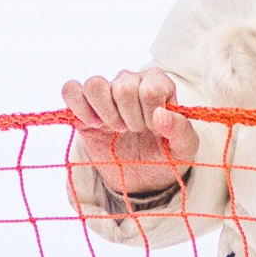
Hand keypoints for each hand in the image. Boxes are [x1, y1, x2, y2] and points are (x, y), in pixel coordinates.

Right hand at [62, 69, 200, 198]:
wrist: (143, 176)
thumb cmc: (165, 155)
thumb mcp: (184, 148)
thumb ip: (181, 130)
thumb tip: (161, 115)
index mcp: (158, 83)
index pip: (150, 89)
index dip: (150, 115)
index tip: (153, 130)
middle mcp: (131, 80)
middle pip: (123, 88)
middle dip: (130, 119)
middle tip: (134, 132)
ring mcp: (106, 92)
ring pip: (95, 84)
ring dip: (105, 113)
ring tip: (114, 128)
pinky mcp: (84, 106)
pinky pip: (71, 90)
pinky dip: (79, 108)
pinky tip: (93, 124)